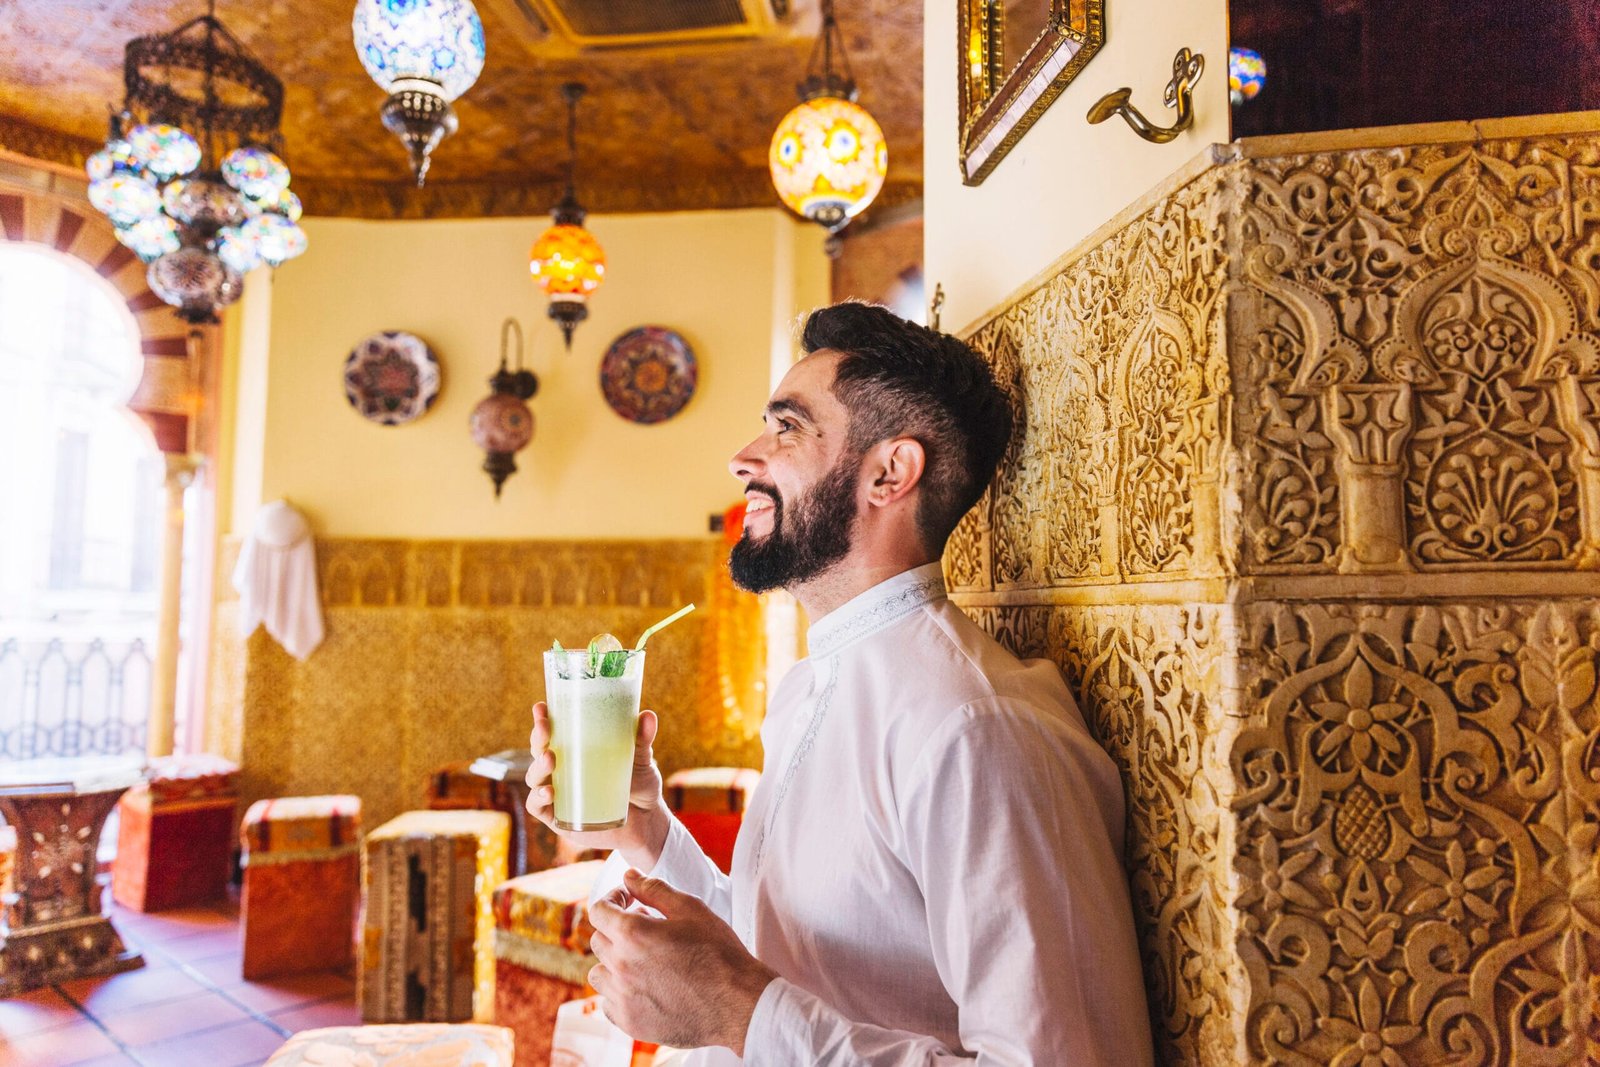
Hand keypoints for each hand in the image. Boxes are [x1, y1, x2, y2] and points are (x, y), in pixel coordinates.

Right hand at [526, 703, 670, 867]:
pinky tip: (549, 792)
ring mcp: (558, 794)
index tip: (541, 706)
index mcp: (576, 751)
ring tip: (550, 758)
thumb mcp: (642, 760)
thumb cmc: (640, 786)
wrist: (646, 823)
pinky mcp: (557, 818)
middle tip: (545, 727)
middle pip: (538, 750)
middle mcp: (561, 770)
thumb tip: (648, 716)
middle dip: (538, 737)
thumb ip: (642, 740)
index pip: (553, 732)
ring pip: (534, 777)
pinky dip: (537, 798)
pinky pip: (537, 807)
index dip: (543, 719)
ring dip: (537, 766)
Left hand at [588, 868, 775, 1053]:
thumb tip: (628, 877)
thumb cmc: (718, 952)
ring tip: (642, 961)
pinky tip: (645, 987)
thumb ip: (653, 889)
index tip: (628, 901)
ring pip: (598, 973)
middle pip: (598, 940)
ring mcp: (622, 998)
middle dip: (616, 929)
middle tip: (646, 929)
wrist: (737, 1003)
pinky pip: (608, 1003)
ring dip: (614, 962)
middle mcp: (620, 966)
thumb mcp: (690, 909)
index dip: (612, 900)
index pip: (599, 910)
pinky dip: (620, 992)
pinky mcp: (630, 1022)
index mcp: (632, 934)